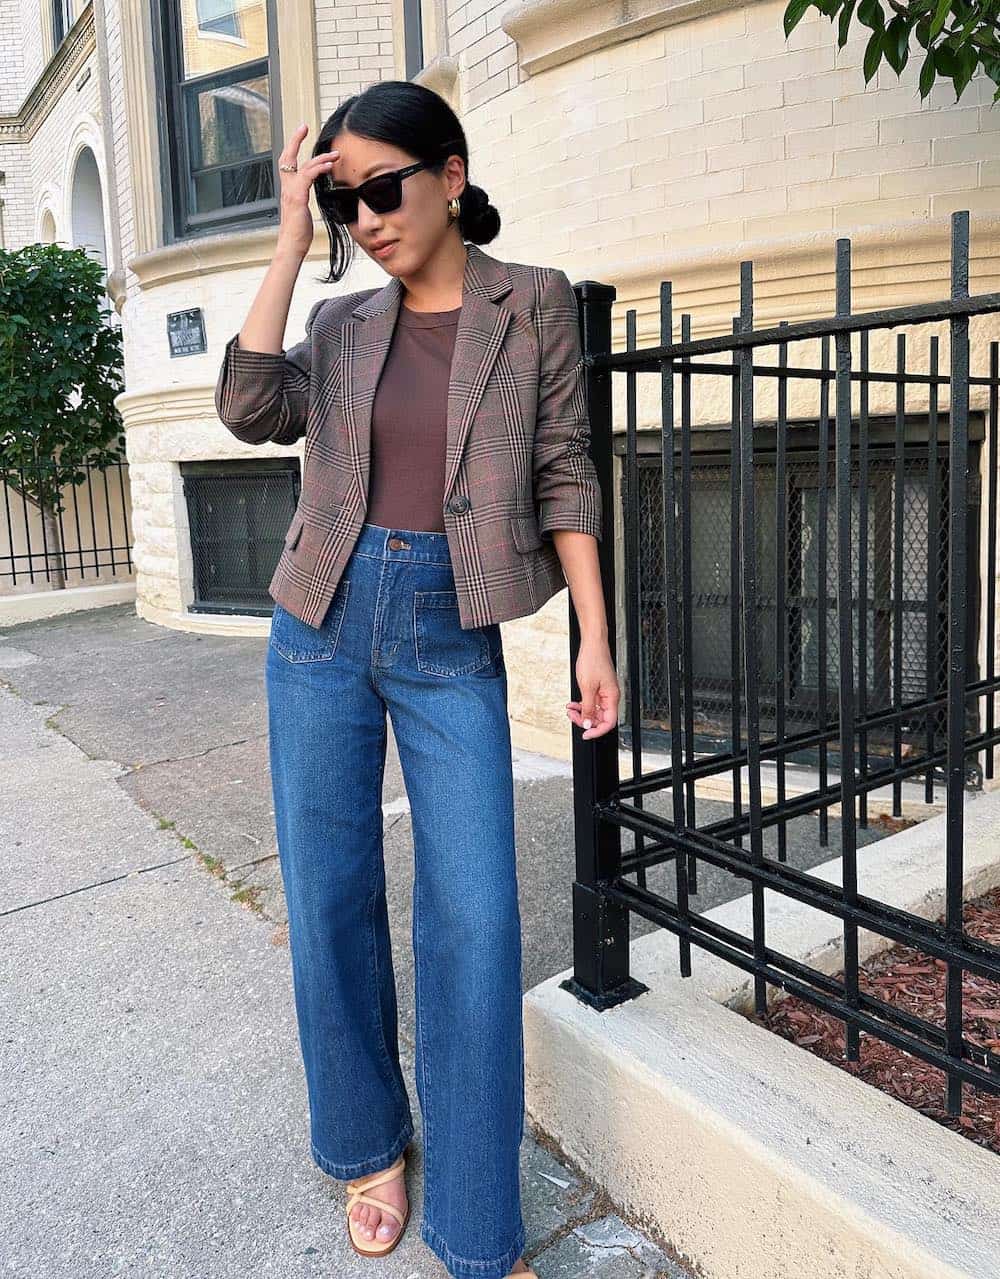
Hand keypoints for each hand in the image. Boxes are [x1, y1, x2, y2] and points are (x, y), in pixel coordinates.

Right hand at [276, 124, 337, 259]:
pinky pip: (307, 177)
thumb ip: (304, 202)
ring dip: (319, 158)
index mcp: (288, 191)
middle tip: (304, 126)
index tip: (299, 134)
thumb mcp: (302, 214)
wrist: (291, 247)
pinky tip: (329, 165)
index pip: (287, 164)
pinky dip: (318, 169)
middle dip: (294, 140)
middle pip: (287, 157)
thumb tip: (312, 200)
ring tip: (334, 154)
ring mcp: (291, 193)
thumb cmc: (298, 235)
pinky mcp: (297, 198)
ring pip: (302, 166)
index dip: (291, 148)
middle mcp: (286, 188)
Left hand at [566, 639, 619, 740]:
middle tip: (572, 716)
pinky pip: (591, 702)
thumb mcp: (587, 687)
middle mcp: (610, 696)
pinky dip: (581, 705)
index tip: (586, 734)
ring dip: (581, 712)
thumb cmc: (593, 660)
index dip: (597, 731)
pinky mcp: (598, 688)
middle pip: (600, 718)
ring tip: (570, 710)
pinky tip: (573, 704)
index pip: (608, 722)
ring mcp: (604, 692)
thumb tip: (587, 723)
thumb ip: (588, 708)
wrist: (592, 644)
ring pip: (594, 711)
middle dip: (585, 720)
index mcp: (611, 697)